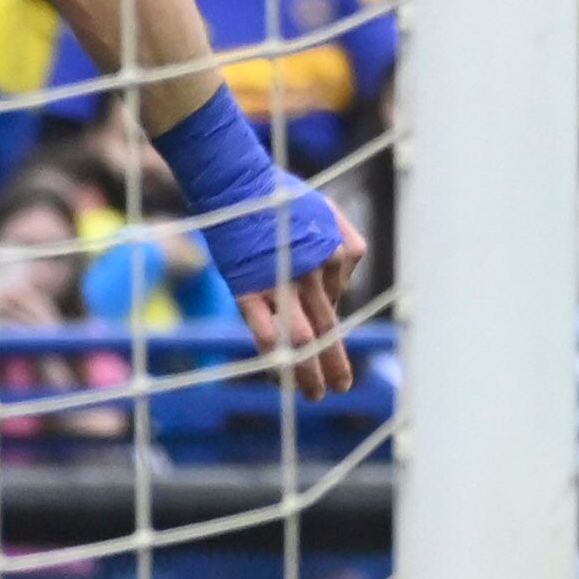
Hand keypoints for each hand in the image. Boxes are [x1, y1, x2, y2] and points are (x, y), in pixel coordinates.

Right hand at [238, 211, 367, 401]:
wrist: (237, 183)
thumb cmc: (279, 193)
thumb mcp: (326, 211)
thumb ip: (341, 244)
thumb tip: (339, 286)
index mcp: (335, 254)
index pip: (335, 301)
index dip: (326, 321)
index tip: (321, 340)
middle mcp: (314, 272)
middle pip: (329, 327)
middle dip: (336, 362)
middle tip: (341, 388)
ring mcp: (282, 283)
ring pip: (304, 339)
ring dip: (311, 371)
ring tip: (316, 395)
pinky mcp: (249, 291)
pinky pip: (267, 334)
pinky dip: (276, 360)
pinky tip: (280, 380)